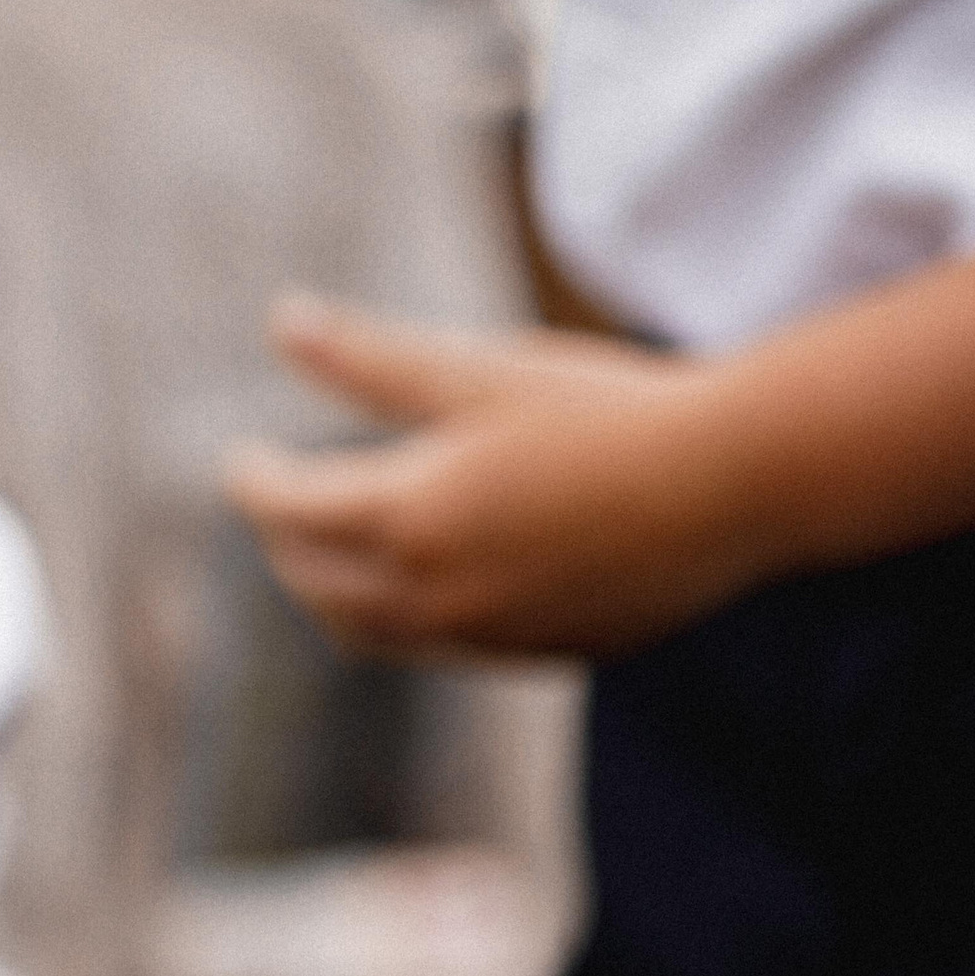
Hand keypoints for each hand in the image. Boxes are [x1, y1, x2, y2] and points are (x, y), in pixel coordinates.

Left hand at [222, 293, 766, 659]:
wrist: (733, 486)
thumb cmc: (605, 411)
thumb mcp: (479, 371)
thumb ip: (370, 359)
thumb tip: (282, 322)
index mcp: (406, 516)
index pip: (287, 511)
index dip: (253, 482)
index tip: (242, 462)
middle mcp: (434, 594)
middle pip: (315, 582)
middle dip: (282, 543)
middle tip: (275, 505)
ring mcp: (488, 635)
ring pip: (369, 632)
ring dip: (331, 595)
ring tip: (325, 557)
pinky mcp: (542, 653)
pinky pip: (438, 650)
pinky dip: (400, 621)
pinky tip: (419, 589)